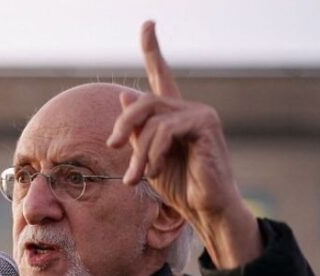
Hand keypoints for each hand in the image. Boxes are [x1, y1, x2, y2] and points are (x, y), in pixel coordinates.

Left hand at [106, 21, 260, 267]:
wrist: (205, 208)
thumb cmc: (179, 187)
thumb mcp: (147, 158)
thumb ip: (138, 130)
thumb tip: (126, 94)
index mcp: (174, 115)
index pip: (163, 75)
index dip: (154, 49)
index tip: (148, 23)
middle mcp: (189, 109)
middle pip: (144, 101)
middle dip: (124, 124)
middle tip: (114, 147)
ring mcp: (200, 114)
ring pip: (152, 120)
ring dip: (139, 152)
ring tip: (136, 177)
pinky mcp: (205, 125)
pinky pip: (166, 130)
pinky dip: (153, 152)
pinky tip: (153, 171)